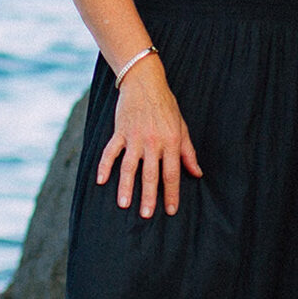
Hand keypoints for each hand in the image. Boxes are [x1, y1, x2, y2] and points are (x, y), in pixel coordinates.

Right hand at [96, 58, 201, 216]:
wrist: (145, 83)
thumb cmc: (166, 106)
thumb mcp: (182, 128)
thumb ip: (188, 152)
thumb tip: (197, 173)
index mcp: (170, 142)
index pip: (172, 173)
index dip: (171, 193)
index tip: (170, 210)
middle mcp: (153, 142)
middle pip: (150, 174)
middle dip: (148, 196)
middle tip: (146, 215)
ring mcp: (134, 137)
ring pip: (129, 166)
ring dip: (126, 186)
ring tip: (123, 204)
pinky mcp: (120, 132)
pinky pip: (111, 152)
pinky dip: (105, 166)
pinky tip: (101, 181)